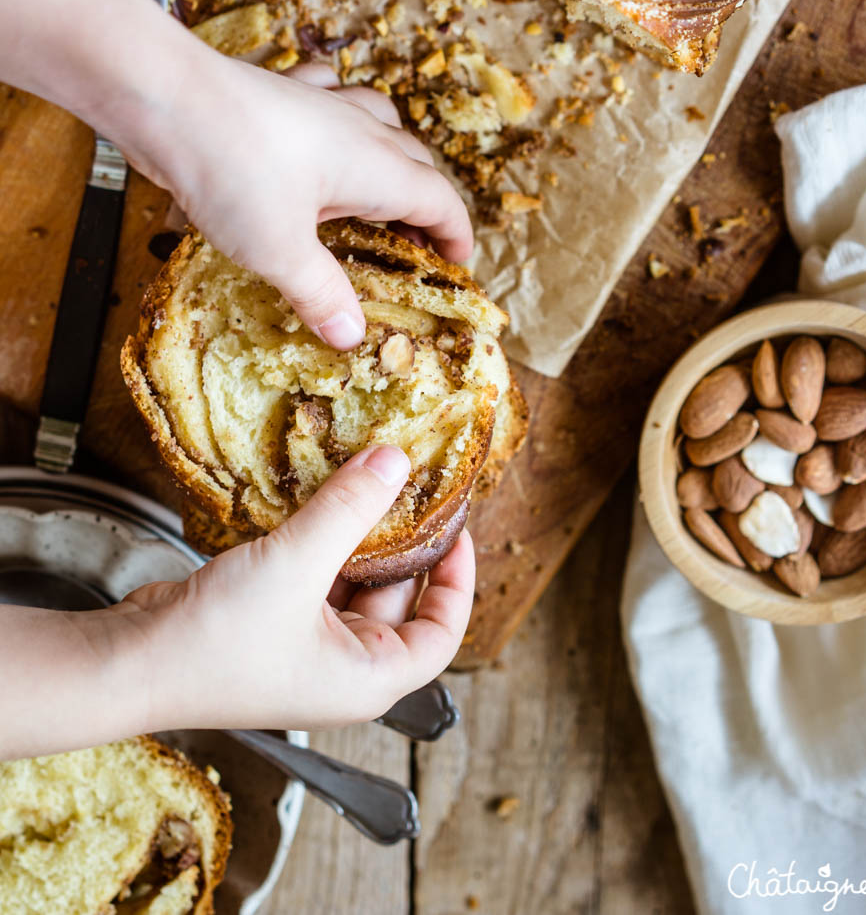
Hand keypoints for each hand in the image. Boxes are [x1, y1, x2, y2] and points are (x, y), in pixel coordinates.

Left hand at [0, 0, 472, 351]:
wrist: (167, 98)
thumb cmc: (233, 173)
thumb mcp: (280, 251)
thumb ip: (320, 293)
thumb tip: (352, 336)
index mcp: (376, 168)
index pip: (441, 201)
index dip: (456, 235)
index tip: (458, 263)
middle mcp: (360, 129)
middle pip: (417, 163)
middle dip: (426, 204)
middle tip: (414, 244)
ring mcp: (321, 102)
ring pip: (381, 120)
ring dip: (391, 153)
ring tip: (378, 184)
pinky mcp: (282, 90)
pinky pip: (329, 92)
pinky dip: (339, 110)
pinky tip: (324, 121)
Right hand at [118, 445, 473, 730]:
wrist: (131, 663)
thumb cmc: (213, 646)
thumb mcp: (296, 566)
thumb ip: (349, 510)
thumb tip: (396, 462)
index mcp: (369, 678)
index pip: (442, 633)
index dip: (458, 581)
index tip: (458, 531)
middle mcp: (344, 667)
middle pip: (399, 600)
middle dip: (405, 545)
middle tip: (412, 490)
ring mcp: (308, 646)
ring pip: (355, 583)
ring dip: (360, 538)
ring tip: (369, 484)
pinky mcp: (276, 623)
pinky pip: (317, 578)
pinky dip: (323, 544)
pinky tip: (322, 504)